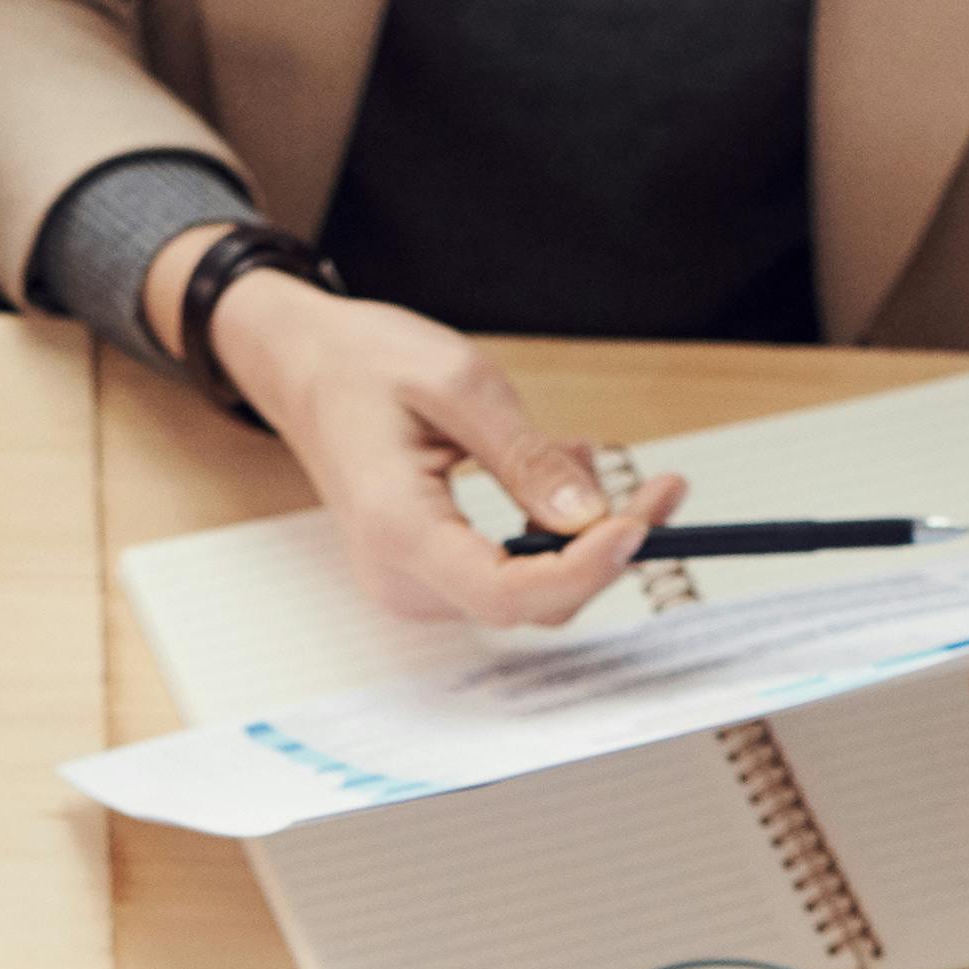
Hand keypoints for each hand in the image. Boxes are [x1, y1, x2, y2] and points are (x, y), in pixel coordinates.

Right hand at [171, 242, 680, 628]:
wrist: (306, 369)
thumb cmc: (365, 366)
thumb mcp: (457, 382)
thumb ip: (525, 456)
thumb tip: (590, 517)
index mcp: (398, 531)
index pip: (509, 594)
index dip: (586, 570)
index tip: (641, 523)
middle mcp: (402, 579)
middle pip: (533, 603)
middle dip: (605, 550)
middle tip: (662, 486)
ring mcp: (414, 586)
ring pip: (533, 594)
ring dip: (582, 537)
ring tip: (579, 451)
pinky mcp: (433, 576)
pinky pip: (515, 576)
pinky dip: (554, 532)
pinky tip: (553, 471)